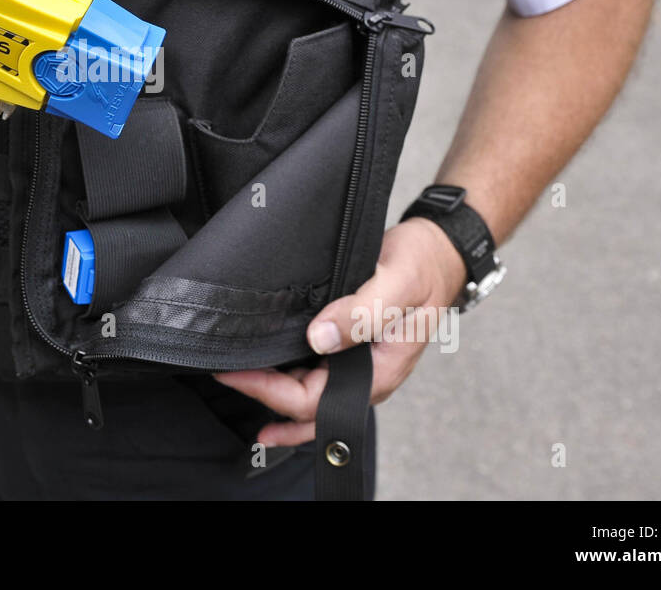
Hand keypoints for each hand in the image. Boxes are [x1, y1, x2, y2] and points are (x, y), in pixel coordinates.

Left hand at [213, 217, 466, 445]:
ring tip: (233, 376)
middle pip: (306, 407)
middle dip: (264, 398)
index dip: (272, 392)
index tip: (236, 372)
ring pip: (308, 395)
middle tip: (222, 374)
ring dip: (272, 392)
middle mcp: (366, 375)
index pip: (315, 401)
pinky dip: (285, 376)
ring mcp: (357, 364)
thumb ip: (361, 313)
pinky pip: (313, 374)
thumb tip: (319, 338)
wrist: (438, 252)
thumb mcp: (396, 283)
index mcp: (380, 370)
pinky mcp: (348, 349)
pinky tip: (262, 368)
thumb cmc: (423, 266)